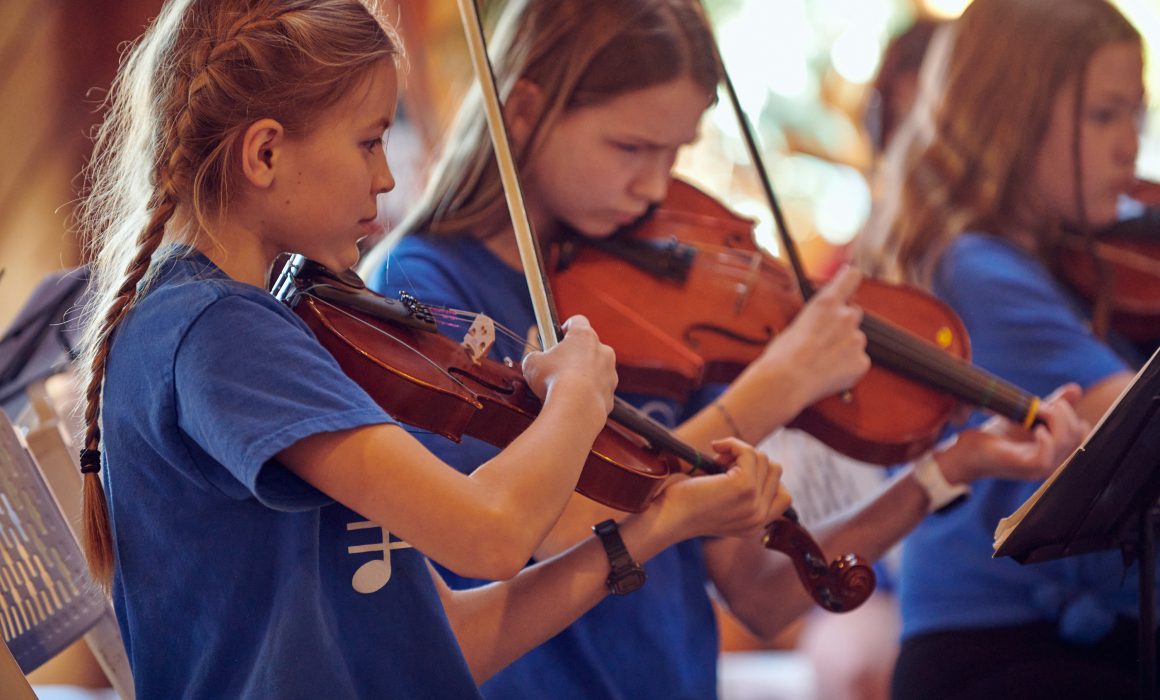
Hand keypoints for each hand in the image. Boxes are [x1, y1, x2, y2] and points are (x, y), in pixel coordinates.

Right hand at [522, 315, 616, 415]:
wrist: (574, 409)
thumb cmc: (553, 381)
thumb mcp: (532, 363)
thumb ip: (535, 357)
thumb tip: (535, 361)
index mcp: (584, 337)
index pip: (578, 321)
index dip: (566, 327)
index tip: (558, 336)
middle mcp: (603, 351)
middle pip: (590, 346)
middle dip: (575, 354)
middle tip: (559, 365)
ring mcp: (610, 373)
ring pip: (597, 369)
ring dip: (584, 375)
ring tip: (566, 387)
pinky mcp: (611, 394)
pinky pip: (599, 391)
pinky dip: (589, 394)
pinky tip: (575, 401)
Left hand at [653, 438, 792, 541]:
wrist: (665, 516)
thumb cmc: (682, 505)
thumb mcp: (721, 504)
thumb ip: (744, 493)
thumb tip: (758, 458)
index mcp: (755, 526)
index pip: (783, 496)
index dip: (763, 476)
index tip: (733, 472)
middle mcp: (759, 519)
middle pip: (775, 472)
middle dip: (750, 461)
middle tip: (721, 464)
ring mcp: (753, 504)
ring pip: (764, 460)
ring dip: (740, 452)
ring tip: (716, 460)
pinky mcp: (744, 487)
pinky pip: (750, 453)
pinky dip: (733, 444)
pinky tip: (715, 449)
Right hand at [750, 265, 868, 406]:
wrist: (786, 381)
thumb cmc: (782, 355)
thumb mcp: (796, 325)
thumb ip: (817, 319)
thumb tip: (820, 326)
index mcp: (826, 303)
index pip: (851, 277)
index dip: (850, 278)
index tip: (850, 278)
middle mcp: (846, 317)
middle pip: (854, 313)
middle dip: (843, 323)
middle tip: (825, 339)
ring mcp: (856, 340)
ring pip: (855, 340)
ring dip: (844, 348)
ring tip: (821, 362)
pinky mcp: (861, 362)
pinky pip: (858, 362)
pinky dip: (847, 367)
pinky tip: (828, 374)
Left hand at [936, 383, 1088, 483]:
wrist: (965, 453)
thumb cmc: (994, 436)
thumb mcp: (1025, 417)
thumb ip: (1049, 407)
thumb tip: (1076, 389)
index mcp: (1055, 451)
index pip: (1083, 435)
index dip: (1073, 415)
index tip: (1053, 403)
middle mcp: (1052, 462)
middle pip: (1078, 436)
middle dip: (1064, 414)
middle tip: (1044, 404)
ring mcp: (1040, 468)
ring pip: (1067, 443)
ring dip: (1056, 420)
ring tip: (1038, 410)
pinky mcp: (1026, 468)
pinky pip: (1047, 457)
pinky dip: (1046, 439)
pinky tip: (1035, 429)